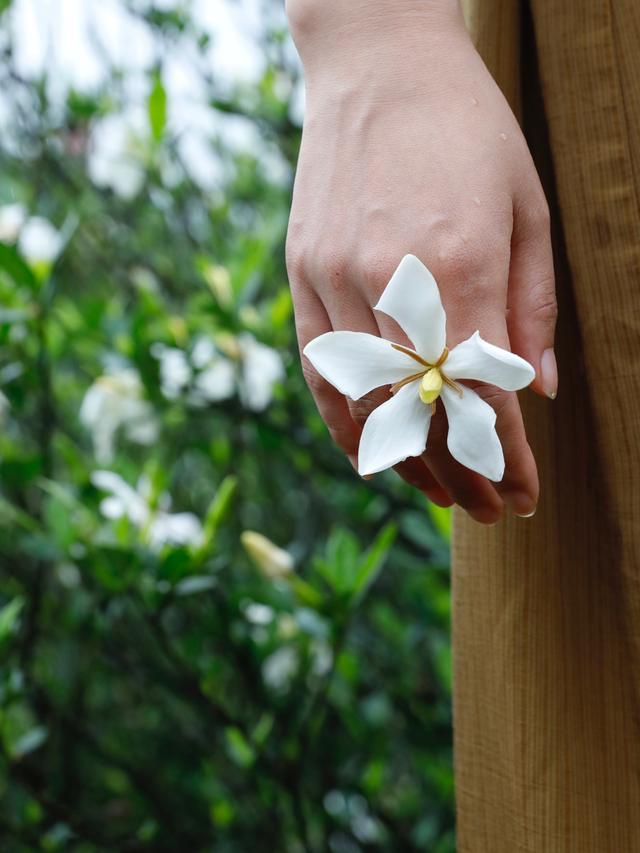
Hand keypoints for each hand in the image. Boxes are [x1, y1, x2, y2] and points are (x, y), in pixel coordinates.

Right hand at [285, 0, 556, 522]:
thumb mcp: (526, 206)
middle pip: (423, 411)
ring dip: (401, 460)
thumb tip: (540, 390)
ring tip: (436, 493)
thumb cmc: (467, 128)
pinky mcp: (302, 275)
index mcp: (459, 263)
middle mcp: (388, 282)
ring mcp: (334, 280)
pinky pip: (321, 371)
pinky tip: (370, 451)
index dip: (507, 456)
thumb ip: (534, 306)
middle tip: (485, 509)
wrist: (376, 65)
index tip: (523, 495)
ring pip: (365, 402)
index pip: (484, 393)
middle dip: (460, 472)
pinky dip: (346, 421)